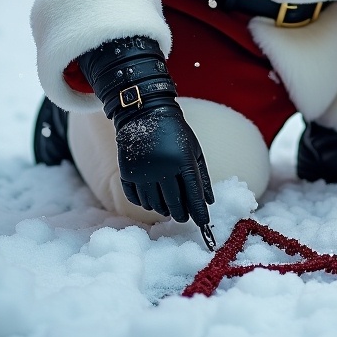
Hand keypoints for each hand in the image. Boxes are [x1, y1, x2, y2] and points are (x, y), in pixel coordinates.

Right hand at [115, 100, 213, 225]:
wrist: (145, 113)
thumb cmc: (175, 132)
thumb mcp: (194, 150)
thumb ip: (202, 177)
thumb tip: (209, 202)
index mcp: (183, 160)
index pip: (193, 193)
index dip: (199, 211)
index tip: (203, 223)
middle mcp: (163, 168)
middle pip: (174, 203)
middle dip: (181, 214)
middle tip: (184, 217)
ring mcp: (144, 171)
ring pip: (155, 204)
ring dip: (163, 209)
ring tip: (169, 205)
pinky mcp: (128, 172)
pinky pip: (137, 199)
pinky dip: (146, 203)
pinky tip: (153, 199)